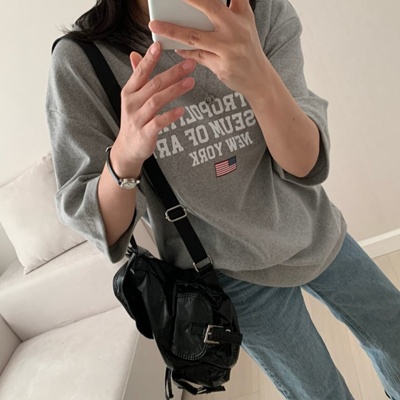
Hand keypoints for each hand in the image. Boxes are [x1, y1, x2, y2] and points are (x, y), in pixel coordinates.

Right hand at [113, 42, 195, 174]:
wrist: (127, 148)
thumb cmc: (134, 120)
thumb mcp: (132, 97)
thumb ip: (136, 76)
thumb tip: (135, 54)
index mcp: (129, 92)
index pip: (140, 72)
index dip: (149, 58)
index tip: (159, 45)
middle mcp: (132, 103)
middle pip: (153, 84)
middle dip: (173, 73)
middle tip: (190, 64)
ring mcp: (138, 118)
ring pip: (157, 101)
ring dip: (175, 90)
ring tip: (190, 82)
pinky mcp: (145, 133)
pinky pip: (158, 122)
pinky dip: (170, 116)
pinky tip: (182, 110)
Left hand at [148, 0, 268, 96]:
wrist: (259, 79)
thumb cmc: (247, 48)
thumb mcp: (244, 23)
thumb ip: (230, 8)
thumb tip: (198, 3)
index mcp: (242, 14)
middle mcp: (236, 28)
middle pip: (210, 7)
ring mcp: (228, 48)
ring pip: (195, 36)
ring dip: (172, 30)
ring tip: (154, 25)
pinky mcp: (221, 65)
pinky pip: (196, 56)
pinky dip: (183, 51)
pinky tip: (173, 46)